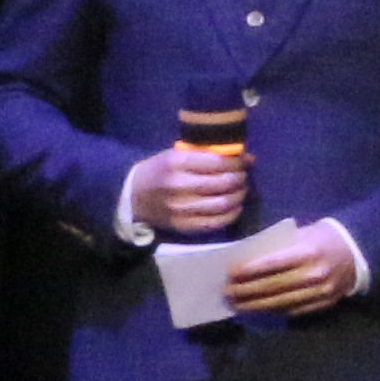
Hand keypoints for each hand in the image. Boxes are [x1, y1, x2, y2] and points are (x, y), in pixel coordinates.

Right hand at [129, 145, 251, 235]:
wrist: (132, 197)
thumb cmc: (160, 171)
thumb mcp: (177, 155)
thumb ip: (208, 155)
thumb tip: (247, 158)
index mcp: (177, 163)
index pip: (218, 162)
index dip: (237, 162)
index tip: (244, 161)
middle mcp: (179, 186)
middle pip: (224, 183)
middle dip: (240, 178)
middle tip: (243, 176)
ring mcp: (181, 208)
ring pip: (224, 203)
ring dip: (239, 196)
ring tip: (241, 189)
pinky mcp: (183, 225)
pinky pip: (216, 222)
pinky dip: (232, 214)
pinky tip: (235, 206)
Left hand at [222, 224, 359, 316]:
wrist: (357, 251)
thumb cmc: (323, 238)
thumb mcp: (302, 234)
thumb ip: (279, 247)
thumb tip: (247, 260)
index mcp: (308, 252)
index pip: (271, 264)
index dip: (248, 270)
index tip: (230, 273)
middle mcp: (314, 273)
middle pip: (272, 286)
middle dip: (246, 290)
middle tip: (227, 292)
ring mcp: (320, 291)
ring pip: (280, 302)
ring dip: (255, 305)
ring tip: (237, 304)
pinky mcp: (323, 303)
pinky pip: (293, 310)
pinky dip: (273, 310)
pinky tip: (259, 309)